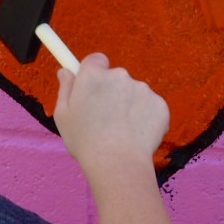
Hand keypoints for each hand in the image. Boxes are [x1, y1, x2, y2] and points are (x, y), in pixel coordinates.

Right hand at [53, 53, 169, 174]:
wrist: (117, 163)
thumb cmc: (85, 141)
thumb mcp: (63, 115)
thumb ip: (66, 88)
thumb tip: (65, 71)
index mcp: (94, 75)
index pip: (96, 60)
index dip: (94, 73)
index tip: (93, 87)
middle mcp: (119, 75)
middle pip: (116, 78)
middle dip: (113, 93)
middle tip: (106, 119)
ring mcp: (142, 88)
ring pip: (135, 93)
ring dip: (130, 106)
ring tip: (121, 132)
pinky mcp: (160, 104)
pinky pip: (151, 107)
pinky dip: (145, 118)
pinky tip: (136, 136)